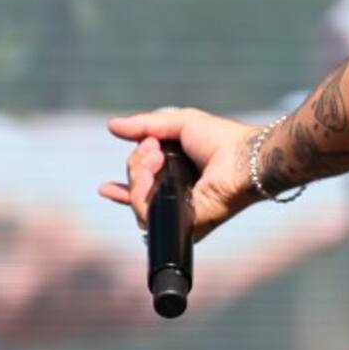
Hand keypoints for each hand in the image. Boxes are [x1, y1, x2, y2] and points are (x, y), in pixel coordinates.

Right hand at [98, 107, 259, 241]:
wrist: (244, 158)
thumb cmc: (222, 139)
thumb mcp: (181, 123)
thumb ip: (146, 125)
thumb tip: (113, 125)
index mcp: (180, 176)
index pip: (146, 188)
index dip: (125, 188)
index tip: (104, 187)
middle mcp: (177, 196)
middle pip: (135, 188)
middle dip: (135, 163)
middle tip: (154, 148)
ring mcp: (177, 213)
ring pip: (136, 201)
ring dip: (138, 173)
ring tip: (156, 156)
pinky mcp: (178, 226)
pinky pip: (144, 215)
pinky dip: (141, 191)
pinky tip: (152, 172)